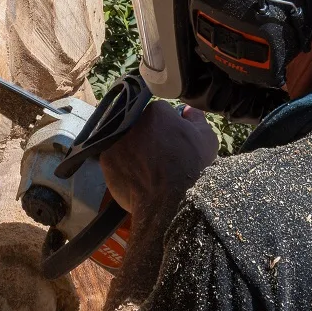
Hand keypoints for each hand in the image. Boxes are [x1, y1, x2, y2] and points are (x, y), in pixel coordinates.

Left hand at [98, 103, 217, 217]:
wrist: (169, 200)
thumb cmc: (191, 167)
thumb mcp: (207, 139)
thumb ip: (196, 118)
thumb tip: (187, 110)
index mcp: (156, 111)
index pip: (160, 113)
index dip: (168, 128)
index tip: (173, 141)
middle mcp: (132, 121)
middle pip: (141, 125)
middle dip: (148, 136)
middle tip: (159, 156)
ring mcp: (115, 140)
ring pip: (126, 141)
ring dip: (134, 150)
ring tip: (147, 168)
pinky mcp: (105, 160)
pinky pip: (115, 159)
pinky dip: (124, 166)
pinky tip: (136, 177)